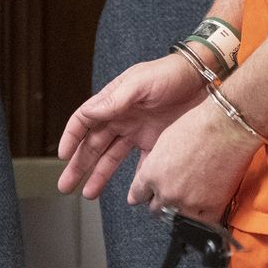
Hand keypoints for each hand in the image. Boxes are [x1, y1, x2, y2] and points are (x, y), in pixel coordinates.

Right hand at [57, 55, 205, 199]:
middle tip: (66, 185)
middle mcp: (123, 118)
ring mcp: (139, 132)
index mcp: (115, 102)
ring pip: (111, 157)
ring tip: (87, 194)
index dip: (71, 138)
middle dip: (79, 165)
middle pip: (94, 145)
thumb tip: (89, 113)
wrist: (205, 79)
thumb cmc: (171, 73)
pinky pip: (141, 165)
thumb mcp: (141, 83)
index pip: (84, 121)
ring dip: (98, 175)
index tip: (63, 157)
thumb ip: (116, 100)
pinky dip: (134, 180)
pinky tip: (128, 194)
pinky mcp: (157, 142)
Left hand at [129, 95, 262, 222]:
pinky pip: (202, 222)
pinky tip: (207, 203)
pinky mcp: (210, 207)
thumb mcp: (165, 140)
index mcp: (151, 173)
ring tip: (191, 198)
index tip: (148, 194)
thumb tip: (154, 174)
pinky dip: (204, 215)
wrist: (228, 126)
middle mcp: (166, 191)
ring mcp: (188, 202)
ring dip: (181, 210)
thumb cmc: (199, 125)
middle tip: (173, 193)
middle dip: (162, 202)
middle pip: (155, 210)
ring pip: (176, 219)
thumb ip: (156, 163)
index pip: (137, 196)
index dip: (144, 194)